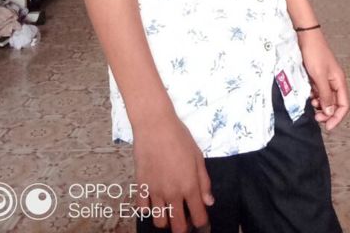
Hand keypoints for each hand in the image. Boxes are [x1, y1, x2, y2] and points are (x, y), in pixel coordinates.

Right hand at [132, 112, 213, 231]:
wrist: (155, 125)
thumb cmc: (180, 137)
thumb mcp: (198, 156)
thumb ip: (204, 181)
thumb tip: (208, 202)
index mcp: (189, 186)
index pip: (199, 217)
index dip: (202, 223)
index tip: (201, 220)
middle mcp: (172, 193)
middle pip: (178, 227)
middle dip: (184, 227)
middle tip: (185, 218)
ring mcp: (155, 192)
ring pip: (159, 222)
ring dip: (166, 220)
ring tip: (169, 210)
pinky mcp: (141, 187)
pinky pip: (142, 209)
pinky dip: (148, 209)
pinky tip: (153, 200)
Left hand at [297, 29, 349, 130]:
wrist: (306, 36)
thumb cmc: (314, 54)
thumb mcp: (319, 76)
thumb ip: (325, 95)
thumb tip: (330, 113)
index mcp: (339, 81)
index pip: (344, 105)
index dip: (337, 118)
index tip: (327, 127)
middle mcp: (335, 81)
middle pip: (336, 104)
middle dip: (328, 113)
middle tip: (316, 118)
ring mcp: (326, 79)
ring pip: (326, 99)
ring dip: (320, 106)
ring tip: (311, 105)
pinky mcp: (317, 76)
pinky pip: (318, 92)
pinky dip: (314, 97)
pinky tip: (308, 96)